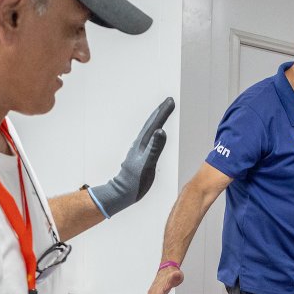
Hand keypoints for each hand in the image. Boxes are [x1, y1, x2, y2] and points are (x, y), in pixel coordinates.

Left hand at [88, 97, 174, 218]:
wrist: (122, 192)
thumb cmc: (135, 181)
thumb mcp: (147, 164)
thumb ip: (155, 147)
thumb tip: (161, 131)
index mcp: (143, 144)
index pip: (155, 124)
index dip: (163, 112)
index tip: (171, 101)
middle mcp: (140, 143)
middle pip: (151, 124)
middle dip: (160, 111)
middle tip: (169, 101)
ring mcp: (139, 149)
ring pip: (149, 130)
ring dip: (156, 119)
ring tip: (162, 112)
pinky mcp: (140, 155)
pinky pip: (149, 138)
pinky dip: (154, 131)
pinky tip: (155, 134)